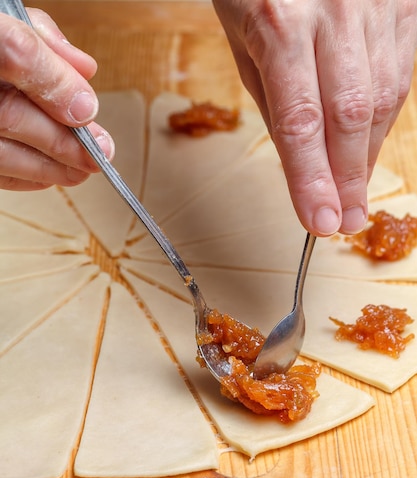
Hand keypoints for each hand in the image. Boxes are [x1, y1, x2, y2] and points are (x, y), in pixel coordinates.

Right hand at [0, 9, 113, 190]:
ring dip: (49, 167)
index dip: (56, 83)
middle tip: (101, 151)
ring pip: (1, 152)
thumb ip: (42, 41)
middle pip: (9, 114)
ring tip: (83, 170)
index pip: (15, 52)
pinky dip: (25, 176)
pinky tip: (51, 173)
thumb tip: (84, 70)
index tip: (88, 108)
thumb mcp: (7, 21)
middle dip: (63, 139)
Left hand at [213, 0, 416, 235]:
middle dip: (348, 178)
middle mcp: (335, 10)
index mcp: (279, 22)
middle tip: (346, 220)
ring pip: (384, 97)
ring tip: (354, 189)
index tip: (320, 222)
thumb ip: (274, 99)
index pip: (300, 123)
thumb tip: (302, 161)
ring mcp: (376, 0)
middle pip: (351, 117)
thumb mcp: (241, 37)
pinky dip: (385, 115)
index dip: (312, 180)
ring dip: (367, 153)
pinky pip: (403, 70)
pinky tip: (369, 140)